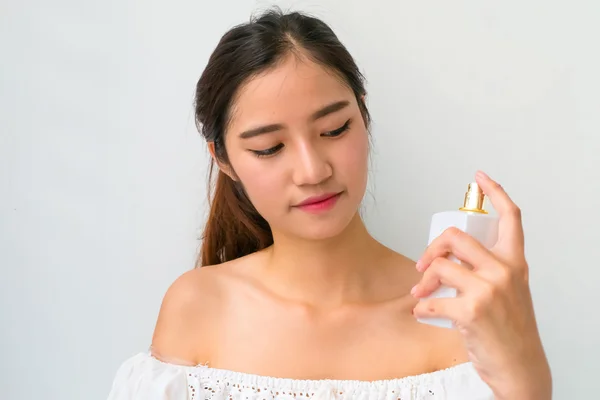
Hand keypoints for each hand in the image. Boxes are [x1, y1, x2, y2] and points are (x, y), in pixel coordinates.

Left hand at [411, 171, 551, 399]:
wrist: (519, 366)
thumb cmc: (510, 329)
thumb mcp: (510, 291)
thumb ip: (489, 270)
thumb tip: (446, 259)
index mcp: (515, 262)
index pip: (511, 217)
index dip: (495, 191)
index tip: (480, 177)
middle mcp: (504, 271)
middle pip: (456, 237)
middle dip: (432, 247)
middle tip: (422, 264)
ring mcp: (488, 290)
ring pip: (440, 266)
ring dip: (422, 281)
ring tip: (420, 294)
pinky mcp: (471, 311)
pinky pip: (431, 300)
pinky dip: (421, 307)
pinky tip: (423, 313)